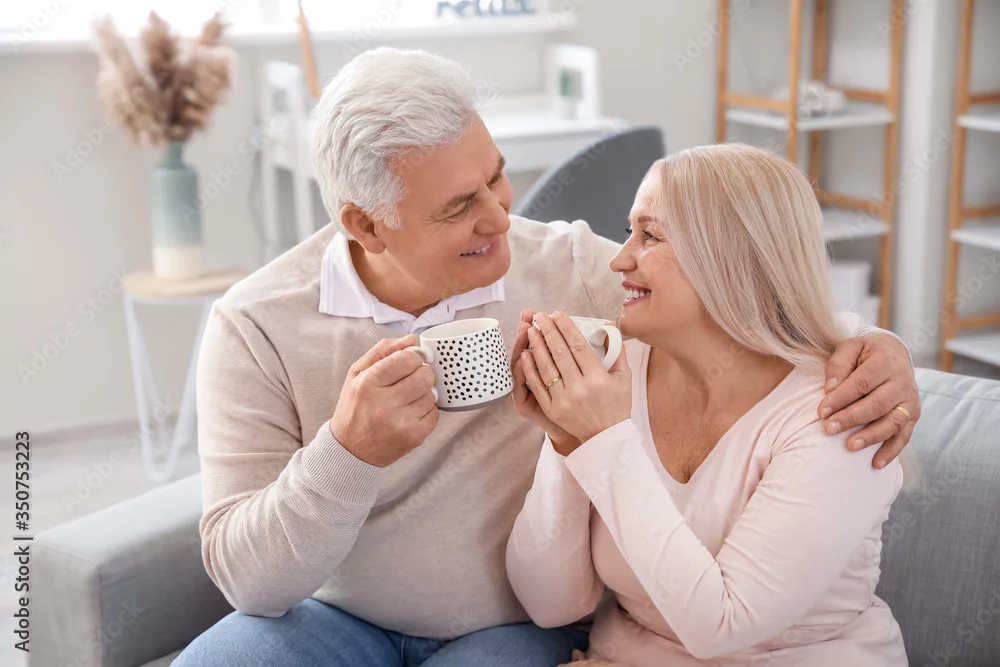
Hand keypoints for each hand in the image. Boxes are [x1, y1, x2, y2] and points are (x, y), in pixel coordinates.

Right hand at [330, 335, 438, 466]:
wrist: (351, 451)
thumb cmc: (355, 407)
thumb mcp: (357, 374)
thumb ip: (384, 351)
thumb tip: (413, 339)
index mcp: (367, 384)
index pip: (406, 359)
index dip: (413, 357)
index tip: (409, 361)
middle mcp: (384, 405)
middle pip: (424, 375)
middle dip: (421, 373)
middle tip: (410, 379)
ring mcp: (401, 423)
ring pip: (431, 394)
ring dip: (423, 393)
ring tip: (406, 399)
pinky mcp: (415, 437)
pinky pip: (435, 413)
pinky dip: (426, 410)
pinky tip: (410, 413)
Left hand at [518, 311, 631, 444]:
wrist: (607, 438)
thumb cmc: (617, 405)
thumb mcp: (624, 377)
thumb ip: (617, 350)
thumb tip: (610, 325)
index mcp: (598, 378)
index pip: (578, 347)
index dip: (566, 328)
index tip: (558, 314)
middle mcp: (580, 389)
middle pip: (560, 354)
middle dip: (548, 331)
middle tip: (540, 316)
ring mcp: (564, 400)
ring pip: (546, 368)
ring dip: (536, 346)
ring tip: (531, 330)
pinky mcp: (553, 410)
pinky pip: (538, 386)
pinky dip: (530, 369)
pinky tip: (526, 354)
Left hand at [818, 333, 919, 469]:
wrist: (894, 354)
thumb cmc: (864, 353)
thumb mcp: (849, 348)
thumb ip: (838, 365)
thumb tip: (829, 389)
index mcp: (886, 362)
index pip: (861, 383)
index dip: (840, 398)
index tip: (821, 411)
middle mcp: (903, 383)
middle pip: (877, 404)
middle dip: (851, 418)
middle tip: (828, 429)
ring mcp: (910, 401)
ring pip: (892, 422)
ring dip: (871, 437)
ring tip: (850, 446)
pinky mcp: (913, 416)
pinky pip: (904, 437)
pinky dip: (891, 452)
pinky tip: (875, 464)